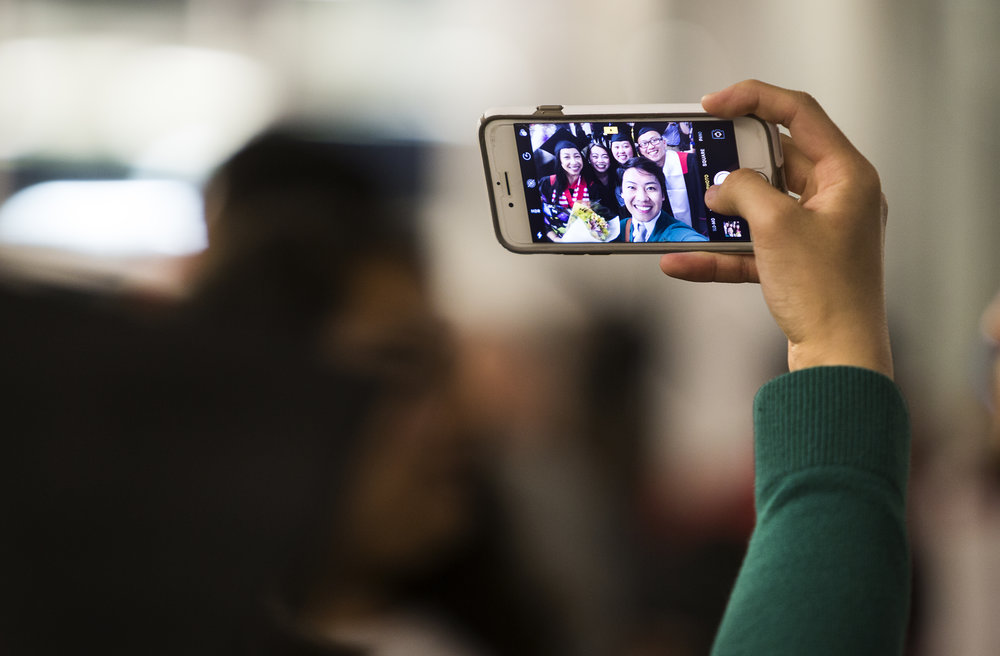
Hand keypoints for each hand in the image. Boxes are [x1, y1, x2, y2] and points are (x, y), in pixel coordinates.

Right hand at [660, 80, 891, 377]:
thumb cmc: (825, 291)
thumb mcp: (776, 226)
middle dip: (732, 164)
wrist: (838, 360)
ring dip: (722, 211)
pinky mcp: (798, 266)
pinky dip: (720, 254)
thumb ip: (744, 191)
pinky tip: (680, 262)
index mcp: (848, 176)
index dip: (754, 99)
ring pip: (761, 207)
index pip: (800, 114)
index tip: (712, 105)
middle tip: (697, 158)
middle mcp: (838, 200)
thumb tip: (723, 188)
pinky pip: (753, 249)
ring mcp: (818, 234)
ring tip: (686, 209)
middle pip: (777, 161)